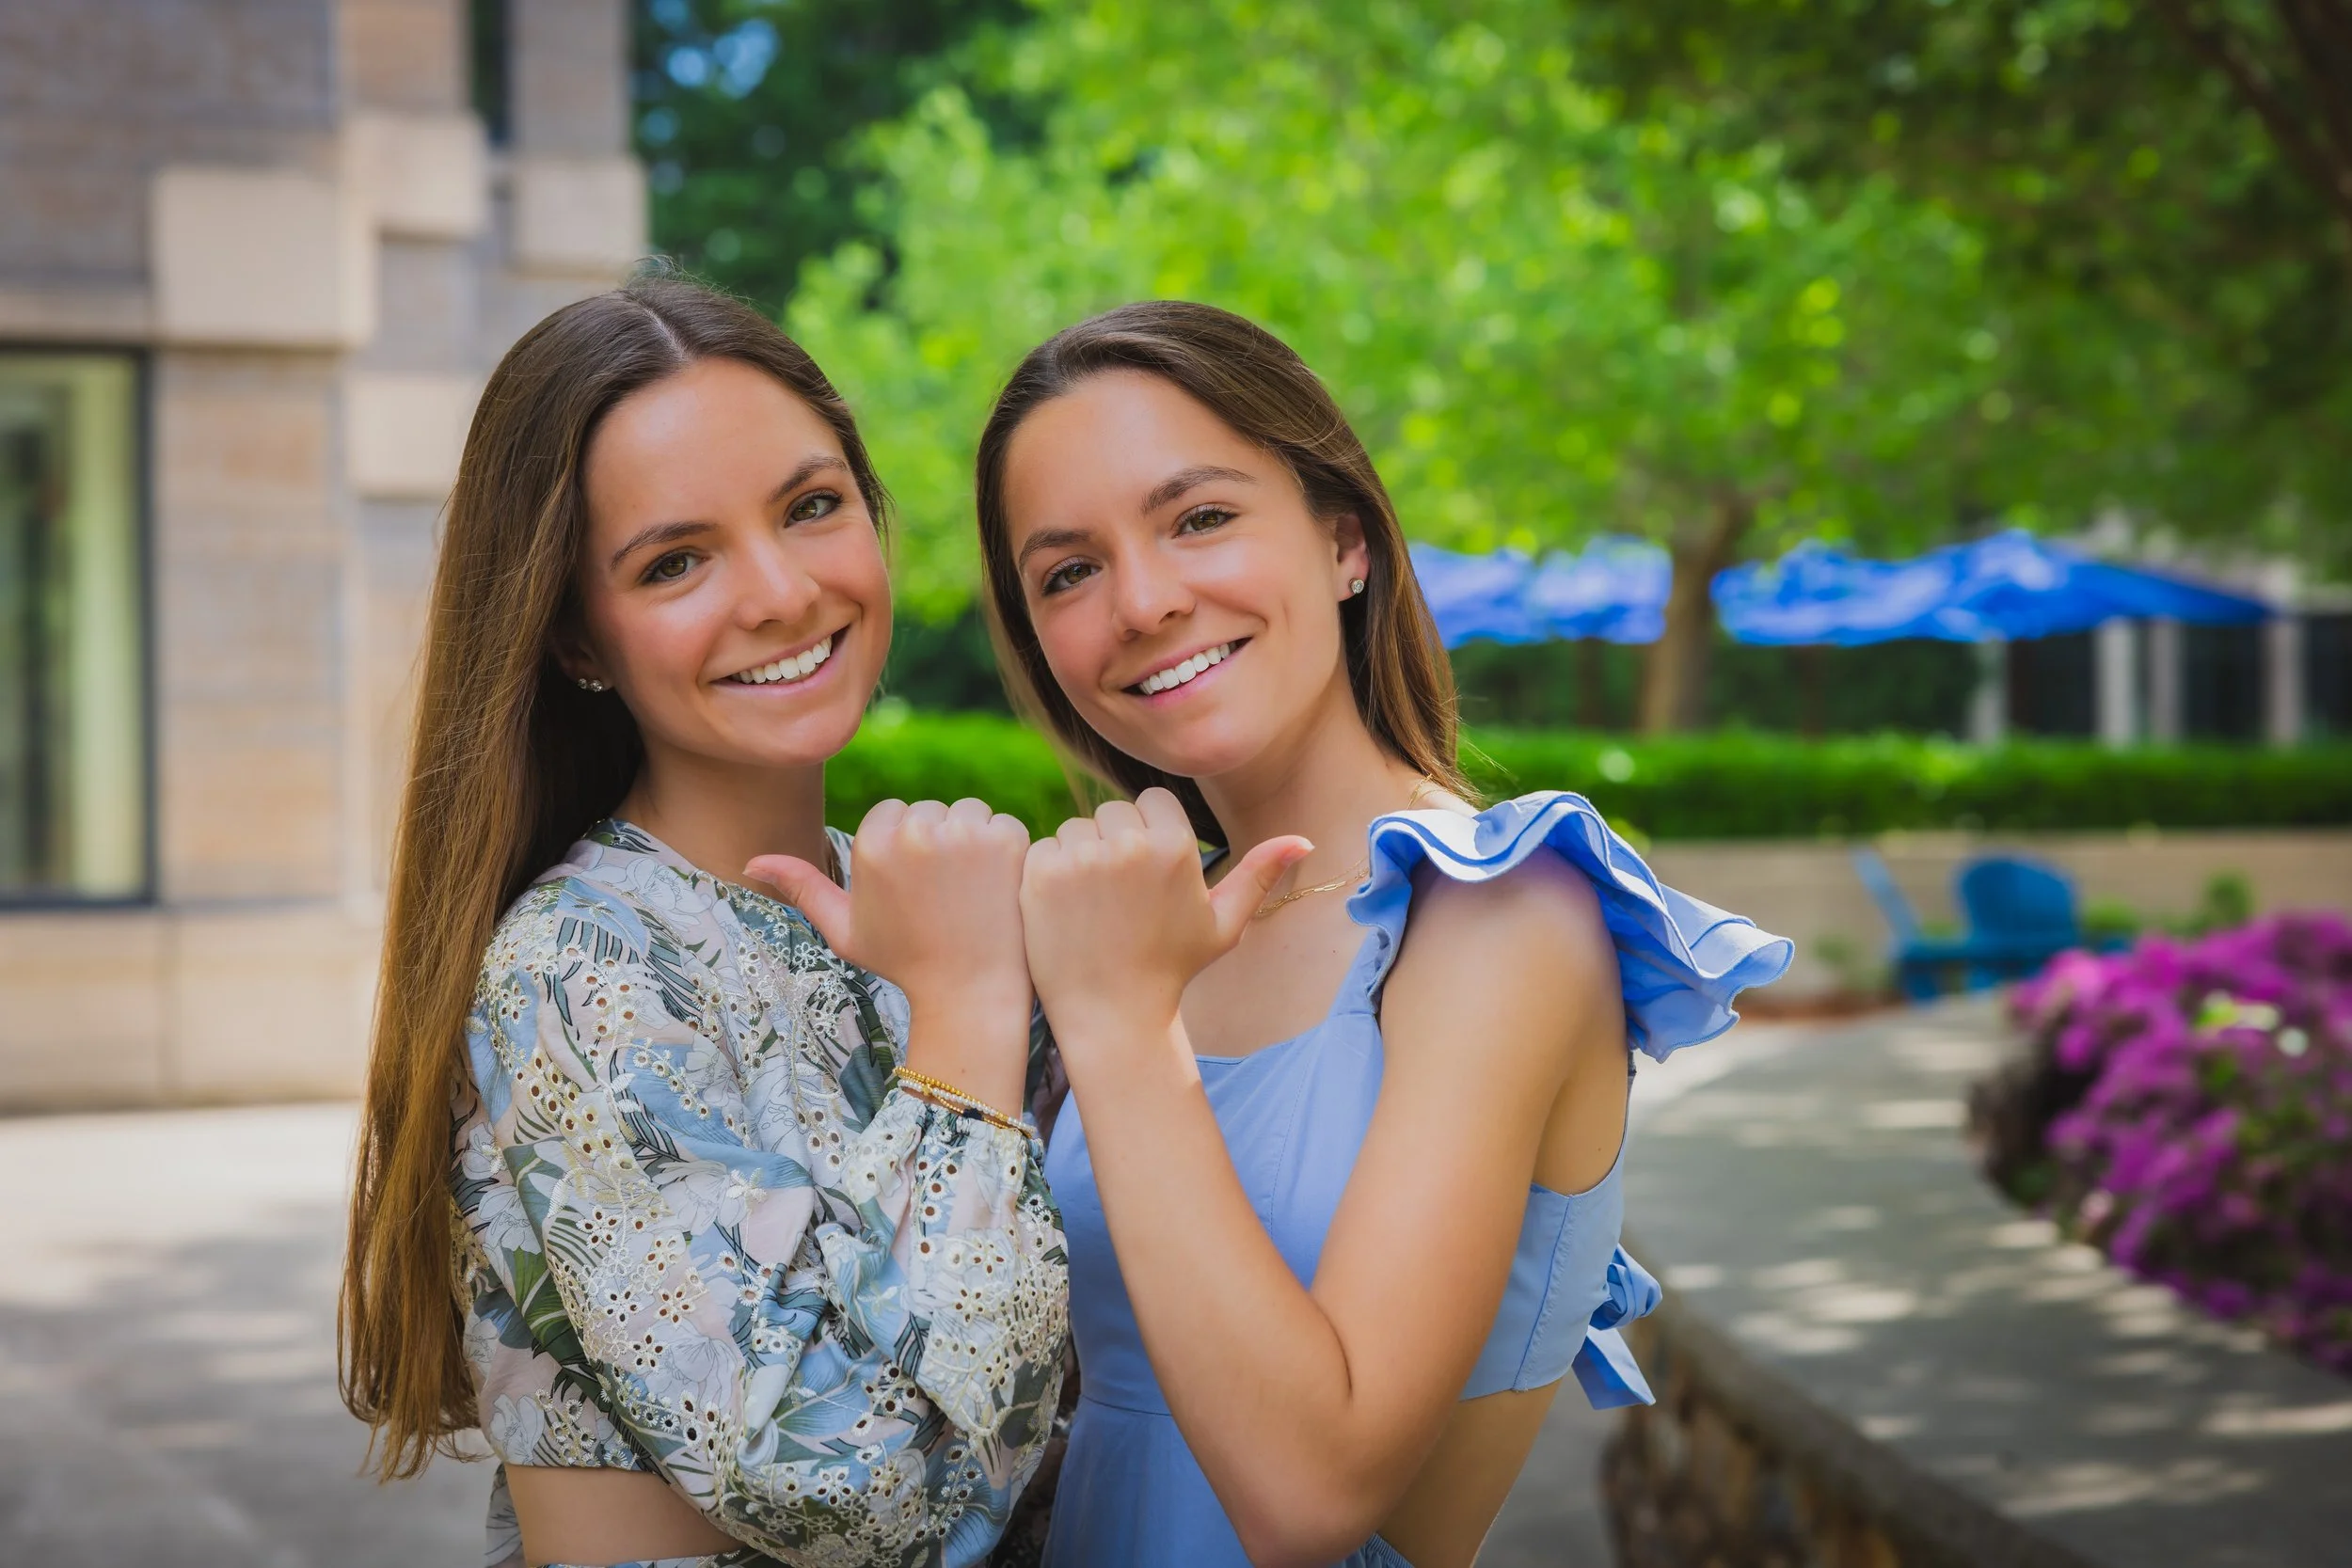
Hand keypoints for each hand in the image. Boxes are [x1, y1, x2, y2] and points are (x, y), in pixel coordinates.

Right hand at [748, 799, 1033, 1108]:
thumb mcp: (844, 928)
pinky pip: (1002, 823)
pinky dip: (1004, 849)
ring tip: (966, 892)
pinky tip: (994, 889)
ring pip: (966, 813)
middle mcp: (917, 830)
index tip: (911, 890)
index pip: (890, 815)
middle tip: (941, 896)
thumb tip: (750, 862)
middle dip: (935, 843)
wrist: (970, 990)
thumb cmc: (903, 961)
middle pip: (929, 811)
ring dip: (970, 842)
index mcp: (873, 843)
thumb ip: (802, 887)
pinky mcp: (1008, 840)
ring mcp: (966, 834)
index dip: (901, 852)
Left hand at [1018, 788, 1310, 1056]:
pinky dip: (1048, 873)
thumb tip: (1304, 840)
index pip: (1152, 802)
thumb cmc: (1171, 968)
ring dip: (1080, 856)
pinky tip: (1066, 910)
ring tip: (1094, 906)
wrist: (1112, 1013)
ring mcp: (1080, 858)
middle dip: (1115, 843)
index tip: (1148, 877)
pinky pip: (1043, 847)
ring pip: (1076, 828)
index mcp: (1174, 847)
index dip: (1150, 834)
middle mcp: (1128, 845)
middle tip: (1120, 896)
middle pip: (1112, 812)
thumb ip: (1258, 875)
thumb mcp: (1224, 925)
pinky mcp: (1041, 874)